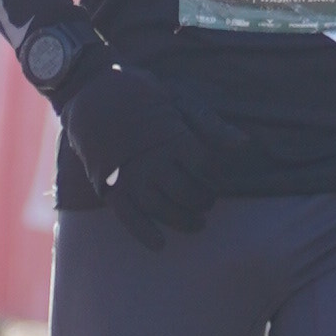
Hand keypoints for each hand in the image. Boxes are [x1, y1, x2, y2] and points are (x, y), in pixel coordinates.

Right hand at [59, 47, 215, 241]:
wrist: (91, 90)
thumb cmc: (140, 94)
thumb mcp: (178, 100)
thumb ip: (210, 125)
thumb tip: (244, 145)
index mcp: (173, 137)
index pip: (204, 168)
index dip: (214, 178)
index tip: (215, 180)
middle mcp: (153, 159)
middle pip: (187, 192)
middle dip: (203, 202)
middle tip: (207, 203)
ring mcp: (130, 174)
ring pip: (162, 208)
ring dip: (183, 221)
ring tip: (197, 225)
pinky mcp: (109, 185)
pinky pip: (128, 217)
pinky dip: (144, 234)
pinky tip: (159, 244)